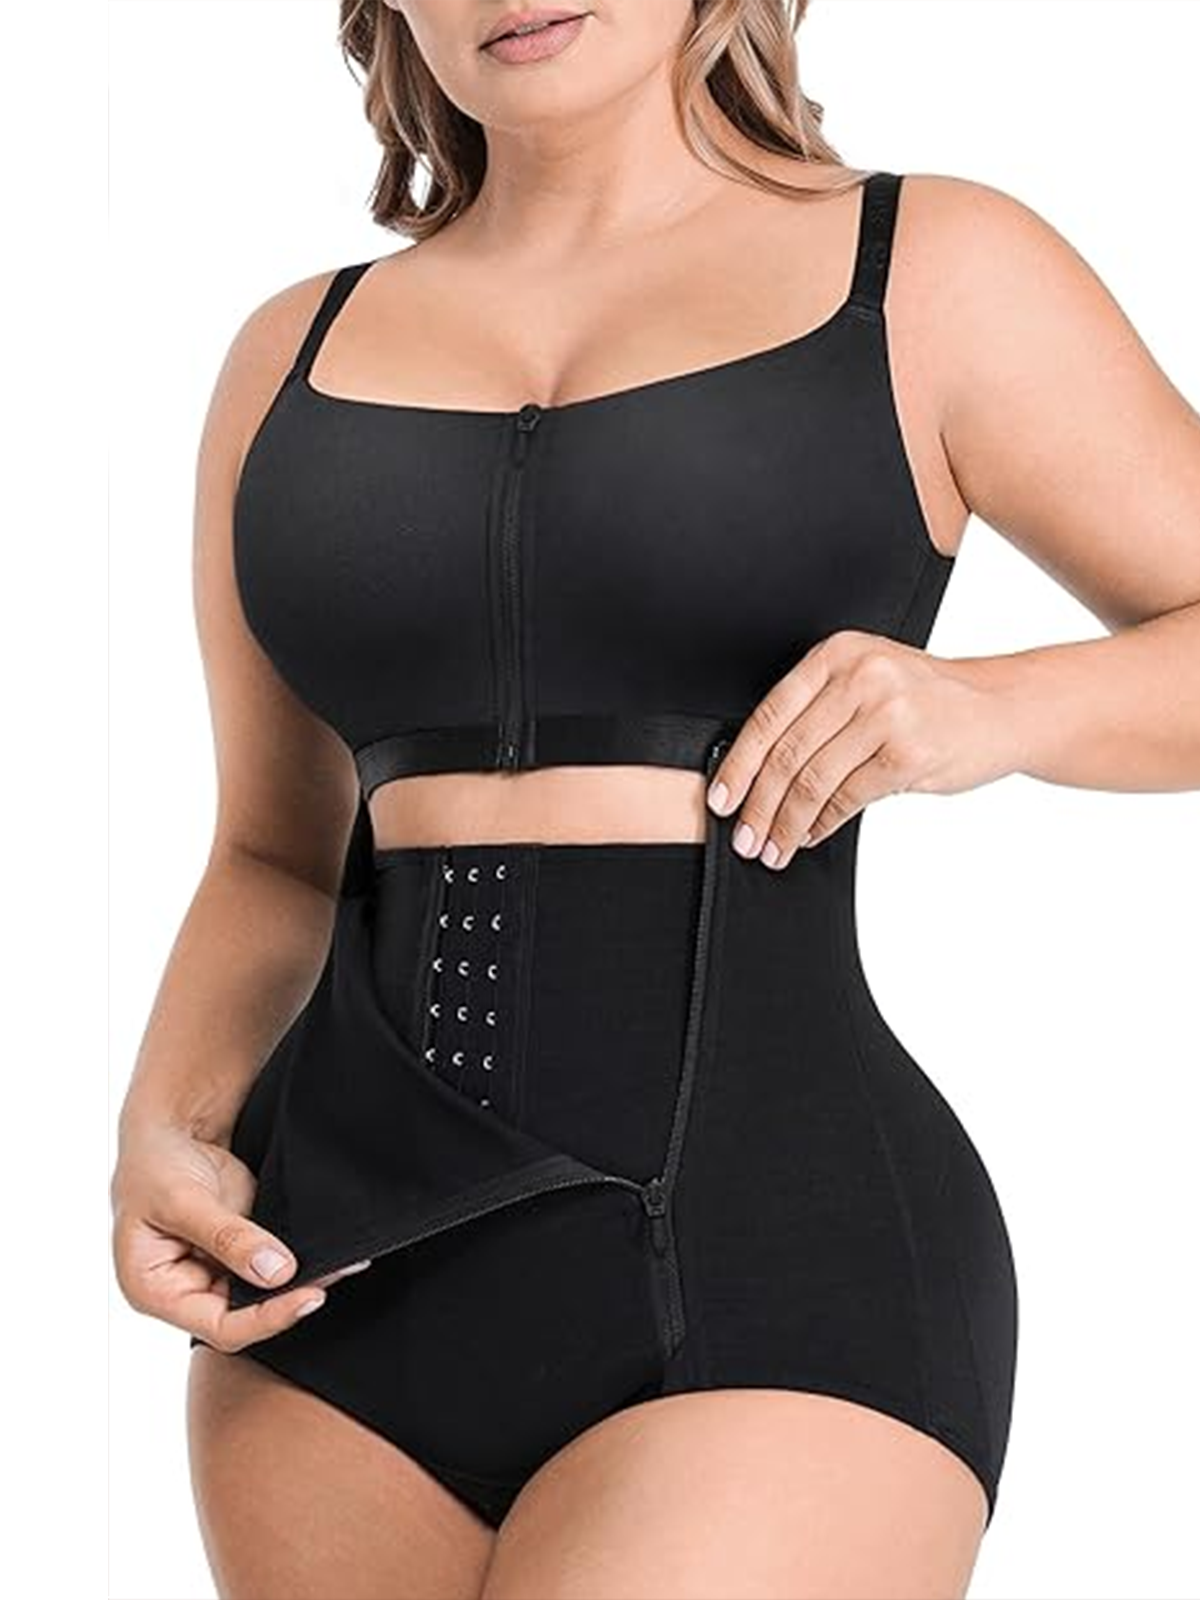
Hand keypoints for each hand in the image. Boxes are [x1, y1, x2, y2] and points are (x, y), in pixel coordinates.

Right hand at [110, 1117, 370, 1351]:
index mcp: (156, 1292)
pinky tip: (328, 1250)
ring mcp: (214, 1272)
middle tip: (334, 1275)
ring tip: (342, 1264)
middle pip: (246, 1316)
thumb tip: (276, 1271)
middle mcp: (186, 1292)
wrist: (167, 1134)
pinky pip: (271, 1266)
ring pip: (264, 1294)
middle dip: (291, 1300)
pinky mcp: (238, 1252)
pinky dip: (298, 1260)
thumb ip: (228, 1237)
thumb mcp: (182, 1200)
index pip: (220, 1328)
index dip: (267, 1319)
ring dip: (302, 1282)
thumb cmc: (154, 1166)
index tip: (309, 1297)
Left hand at [706, 631, 1024, 868]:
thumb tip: (756, 771)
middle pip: (787, 752)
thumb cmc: (928, 700)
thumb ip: (819, 709)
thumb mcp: (870, 679)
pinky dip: (823, 824)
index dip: (739, 762)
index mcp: (838, 654)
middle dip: (758, 803)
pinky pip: (849, 797)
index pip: (771, 714)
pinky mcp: (908, 753)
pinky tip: (809, 836)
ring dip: (787, 823)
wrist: (1002, 707)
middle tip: (744, 838)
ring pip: (814, 780)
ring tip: (773, 849)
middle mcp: (860, 677)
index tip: (721, 798)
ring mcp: (886, 714)